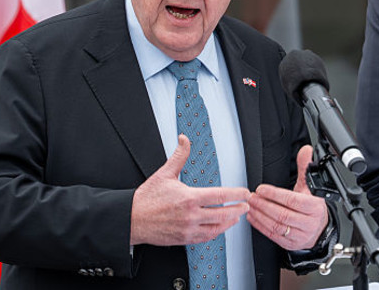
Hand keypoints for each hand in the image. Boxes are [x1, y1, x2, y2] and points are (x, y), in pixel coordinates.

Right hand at [130, 134, 250, 245]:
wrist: (132, 219)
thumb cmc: (146, 199)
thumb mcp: (164, 173)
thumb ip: (179, 156)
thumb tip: (184, 139)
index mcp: (189, 198)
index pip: (220, 196)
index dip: (236, 194)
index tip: (245, 192)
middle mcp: (191, 216)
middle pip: (223, 214)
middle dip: (238, 210)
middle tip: (246, 206)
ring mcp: (188, 229)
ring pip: (216, 228)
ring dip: (229, 222)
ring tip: (236, 217)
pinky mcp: (184, 239)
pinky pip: (205, 238)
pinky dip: (216, 233)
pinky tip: (219, 228)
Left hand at [247, 145, 328, 249]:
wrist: (319, 230)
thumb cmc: (312, 207)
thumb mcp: (310, 187)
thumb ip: (305, 167)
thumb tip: (306, 150)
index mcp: (315, 207)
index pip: (293, 200)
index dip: (275, 194)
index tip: (261, 189)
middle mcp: (309, 222)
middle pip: (283, 214)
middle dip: (264, 205)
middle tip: (251, 197)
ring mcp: (300, 235)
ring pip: (277, 225)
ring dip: (260, 215)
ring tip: (250, 206)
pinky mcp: (291, 244)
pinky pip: (273, 235)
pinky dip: (260, 226)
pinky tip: (253, 217)